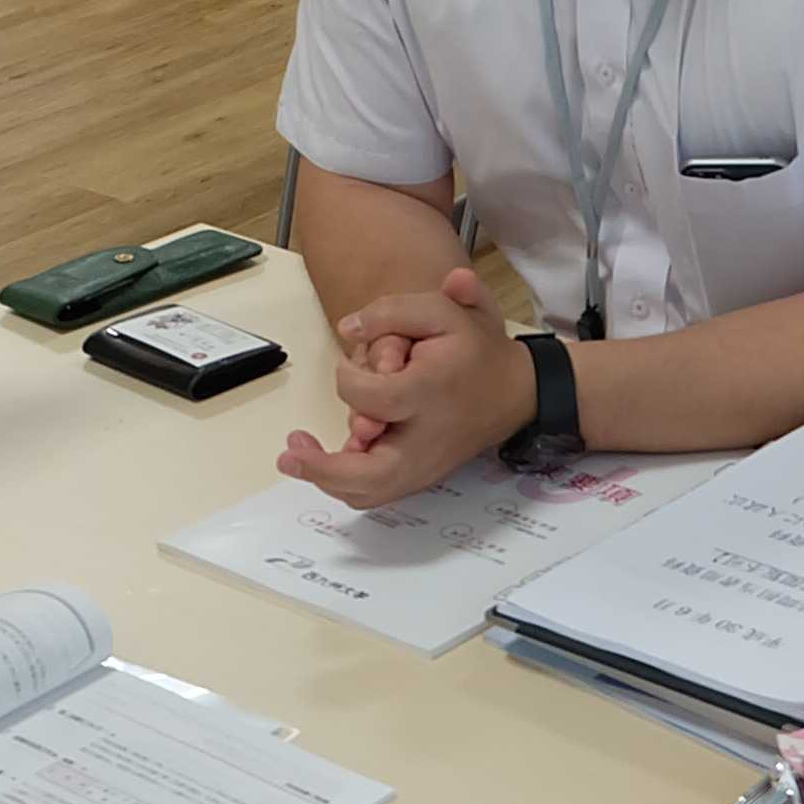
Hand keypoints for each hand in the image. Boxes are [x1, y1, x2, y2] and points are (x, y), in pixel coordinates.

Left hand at [278, 266, 529, 507]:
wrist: (513, 391)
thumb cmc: (474, 348)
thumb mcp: (442, 310)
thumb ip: (393, 311)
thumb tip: (348, 327)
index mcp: (430, 393)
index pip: (374, 398)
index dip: (349, 380)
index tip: (348, 365)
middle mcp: (426, 440)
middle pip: (371, 474)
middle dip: (323, 468)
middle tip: (290, 451)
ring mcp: (424, 466)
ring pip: (370, 493)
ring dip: (328, 479)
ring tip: (297, 457)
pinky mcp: (420, 477)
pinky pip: (377, 493)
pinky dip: (347, 483)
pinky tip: (324, 463)